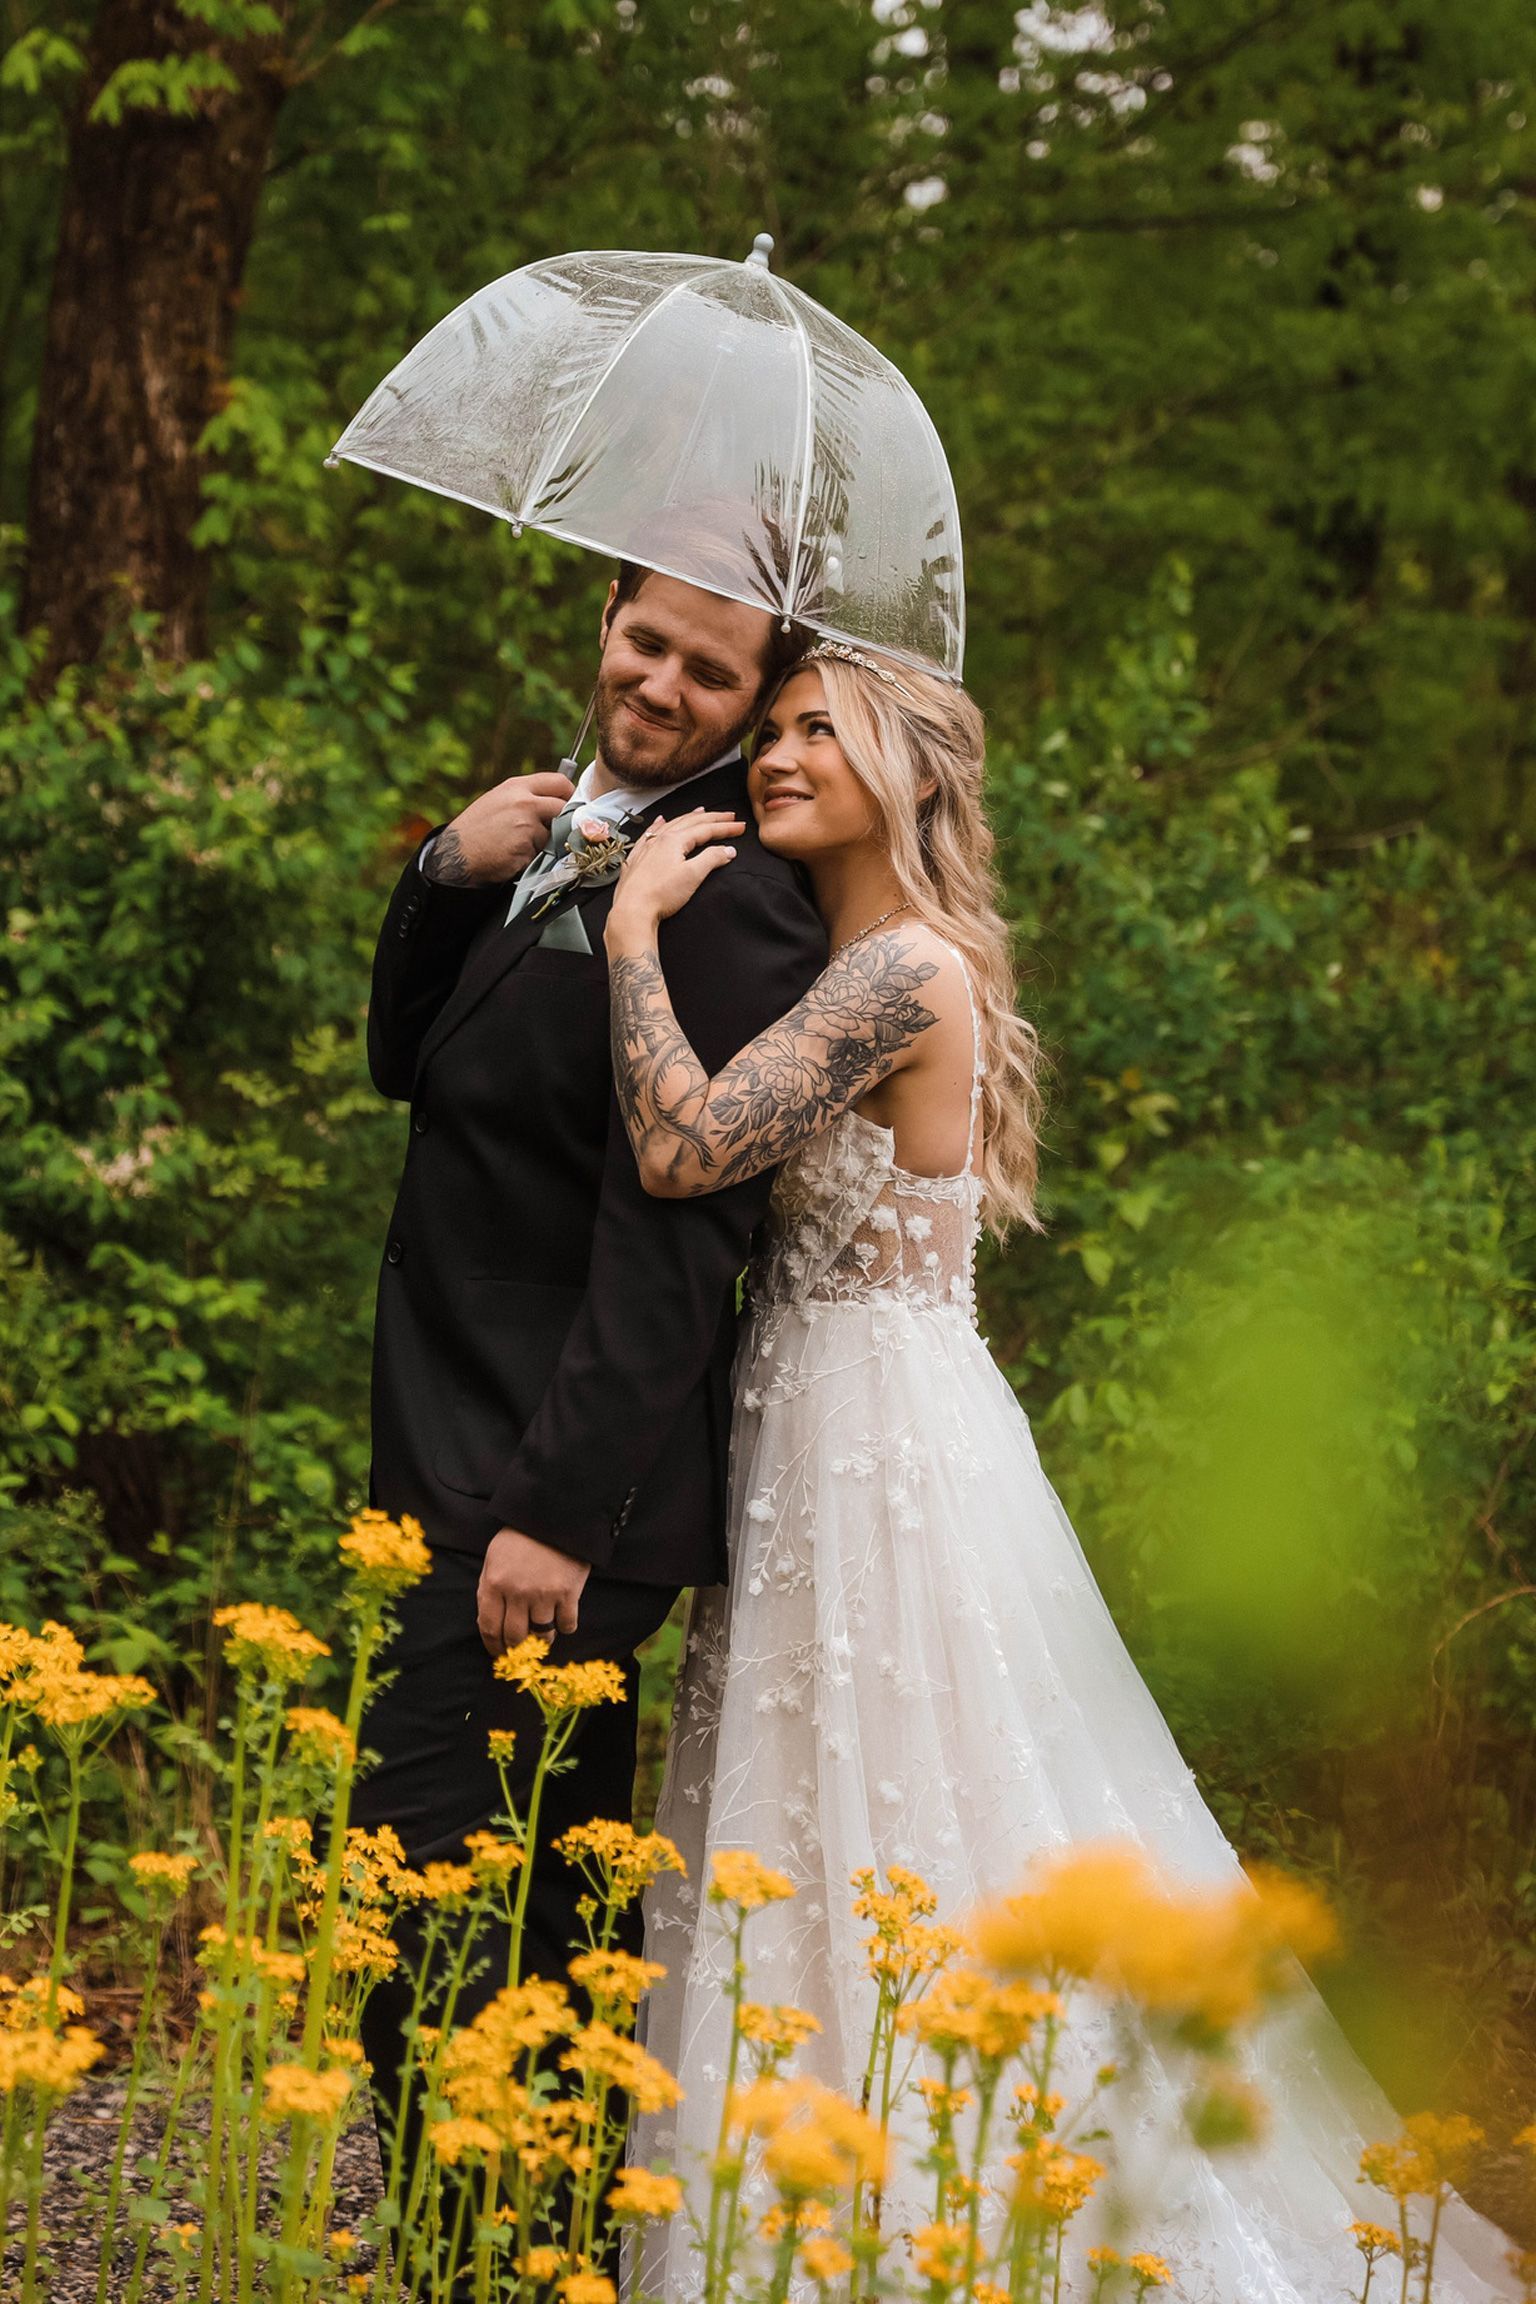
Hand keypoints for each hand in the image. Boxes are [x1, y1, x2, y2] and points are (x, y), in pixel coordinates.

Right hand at [423, 771, 576, 887]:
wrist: (457, 853)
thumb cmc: (477, 827)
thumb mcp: (499, 799)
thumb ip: (526, 796)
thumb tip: (555, 799)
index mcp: (517, 787)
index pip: (559, 782)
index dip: (569, 794)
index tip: (570, 804)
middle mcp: (524, 803)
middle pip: (563, 808)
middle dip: (561, 820)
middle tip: (549, 829)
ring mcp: (526, 826)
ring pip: (551, 834)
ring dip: (542, 842)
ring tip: (517, 844)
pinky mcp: (526, 848)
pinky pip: (540, 853)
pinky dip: (531, 856)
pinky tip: (512, 855)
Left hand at [477, 1527, 590, 1654]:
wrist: (555, 1515)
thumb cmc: (521, 1537)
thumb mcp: (494, 1557)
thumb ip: (488, 1589)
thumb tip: (488, 1624)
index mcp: (494, 1583)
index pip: (489, 1627)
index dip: (493, 1646)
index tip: (498, 1654)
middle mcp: (517, 1592)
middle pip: (514, 1637)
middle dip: (516, 1648)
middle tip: (520, 1651)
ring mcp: (544, 1594)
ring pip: (542, 1636)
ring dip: (542, 1640)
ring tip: (543, 1635)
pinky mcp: (568, 1593)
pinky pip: (567, 1625)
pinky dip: (565, 1626)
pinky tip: (562, 1619)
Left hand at [606, 810, 744, 940]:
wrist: (632, 911)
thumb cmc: (659, 895)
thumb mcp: (692, 876)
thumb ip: (712, 859)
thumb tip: (727, 850)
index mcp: (674, 841)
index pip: (706, 829)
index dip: (725, 827)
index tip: (740, 827)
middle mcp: (659, 840)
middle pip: (690, 822)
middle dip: (712, 818)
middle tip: (728, 816)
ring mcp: (647, 848)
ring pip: (671, 825)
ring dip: (689, 818)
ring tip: (700, 812)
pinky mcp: (637, 860)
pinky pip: (650, 834)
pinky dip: (659, 825)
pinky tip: (659, 822)